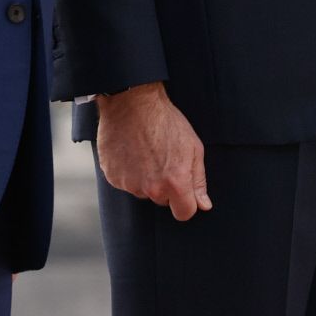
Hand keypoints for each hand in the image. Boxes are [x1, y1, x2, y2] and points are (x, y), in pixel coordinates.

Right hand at [94, 82, 211, 221]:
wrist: (132, 102)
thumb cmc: (166, 121)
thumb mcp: (193, 147)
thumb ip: (198, 180)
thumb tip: (203, 205)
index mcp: (174, 183)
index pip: (184, 213)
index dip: (186, 202)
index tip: (184, 189)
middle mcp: (151, 189)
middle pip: (162, 201)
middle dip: (165, 186)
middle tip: (162, 158)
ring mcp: (129, 184)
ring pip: (143, 191)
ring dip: (145, 178)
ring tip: (145, 151)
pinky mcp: (112, 177)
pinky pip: (125, 182)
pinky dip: (128, 172)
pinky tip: (131, 151)